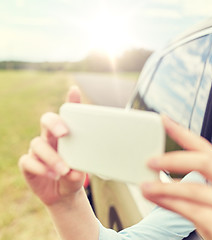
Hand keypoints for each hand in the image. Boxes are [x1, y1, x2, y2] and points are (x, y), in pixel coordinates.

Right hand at [19, 86, 85, 205]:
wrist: (63, 194)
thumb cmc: (74, 175)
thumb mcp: (82, 172)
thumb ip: (80, 170)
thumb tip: (76, 171)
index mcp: (66, 135)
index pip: (67, 115)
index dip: (70, 101)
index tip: (74, 90)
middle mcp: (50, 138)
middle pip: (47, 120)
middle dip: (54, 123)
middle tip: (64, 132)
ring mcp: (38, 150)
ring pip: (38, 143)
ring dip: (52, 157)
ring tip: (64, 170)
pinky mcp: (28, 164)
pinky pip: (28, 161)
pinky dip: (40, 168)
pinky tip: (51, 175)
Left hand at [141, 116, 211, 239]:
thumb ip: (196, 182)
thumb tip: (160, 169)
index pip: (206, 148)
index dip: (184, 133)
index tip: (164, 120)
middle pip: (205, 162)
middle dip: (174, 159)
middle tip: (150, 160)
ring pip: (194, 189)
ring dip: (164, 186)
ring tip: (145, 186)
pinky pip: (192, 211)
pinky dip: (170, 203)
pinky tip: (156, 199)